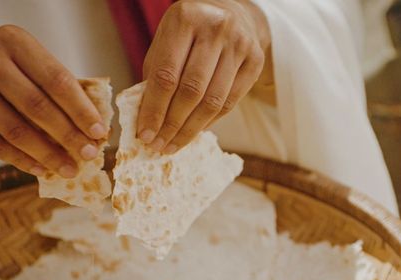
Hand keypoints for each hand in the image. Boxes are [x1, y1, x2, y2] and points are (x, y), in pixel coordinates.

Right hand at [0, 26, 108, 177]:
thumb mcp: (19, 63)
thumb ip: (51, 86)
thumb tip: (92, 126)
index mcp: (12, 40)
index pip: (57, 80)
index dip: (81, 110)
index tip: (100, 133)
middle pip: (38, 106)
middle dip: (68, 136)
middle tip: (88, 155)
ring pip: (16, 130)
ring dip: (48, 155)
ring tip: (68, 168)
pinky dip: (22, 160)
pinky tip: (40, 168)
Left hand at [138, 0, 270, 153]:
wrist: (231, 13)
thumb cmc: (190, 33)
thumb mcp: (166, 41)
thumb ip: (156, 74)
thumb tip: (147, 121)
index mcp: (185, 18)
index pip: (166, 75)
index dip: (154, 109)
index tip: (144, 134)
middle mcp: (216, 28)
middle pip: (191, 91)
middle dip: (172, 124)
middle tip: (158, 146)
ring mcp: (239, 44)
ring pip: (213, 101)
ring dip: (191, 129)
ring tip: (173, 144)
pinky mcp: (256, 60)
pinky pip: (230, 102)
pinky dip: (210, 122)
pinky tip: (195, 131)